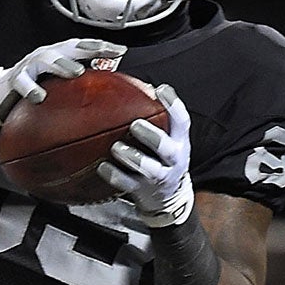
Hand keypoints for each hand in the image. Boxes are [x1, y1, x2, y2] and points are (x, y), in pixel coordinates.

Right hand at [0, 37, 125, 126]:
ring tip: (75, 73)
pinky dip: (31, 88)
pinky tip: (38, 97)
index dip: (101, 46)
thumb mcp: (60, 83)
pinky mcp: (15, 78)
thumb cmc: (37, 86)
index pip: (84, 46)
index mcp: (60, 54)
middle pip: (68, 48)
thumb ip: (81, 84)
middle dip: (86, 51)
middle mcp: (47, 55)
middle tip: (102, 59)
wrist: (2, 92)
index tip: (120, 50)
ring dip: (62, 65)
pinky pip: (23, 82)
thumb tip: (111, 91)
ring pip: (47, 60)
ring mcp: (30, 64)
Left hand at [97, 85, 192, 225]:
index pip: (182, 121)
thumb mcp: (168, 139)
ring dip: (132, 157)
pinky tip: (102, 166)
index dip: (174, 105)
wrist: (167, 197)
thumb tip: (131, 86)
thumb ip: (155, 118)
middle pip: (166, 148)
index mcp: (179, 142)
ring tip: (116, 147)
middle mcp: (172, 160)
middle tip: (135, 124)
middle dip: (151, 136)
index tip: (161, 90)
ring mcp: (158, 177)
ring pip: (148, 169)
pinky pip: (127, 185)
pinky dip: (115, 176)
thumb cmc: (161, 158)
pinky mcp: (141, 191)